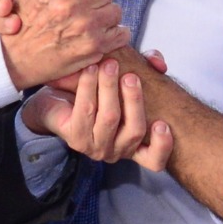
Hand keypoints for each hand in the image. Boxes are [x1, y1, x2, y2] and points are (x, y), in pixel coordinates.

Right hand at [0, 0, 122, 87]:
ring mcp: (84, 25)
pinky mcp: (94, 47)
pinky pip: (122, 33)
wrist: (14, 60)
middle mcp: (69, 4)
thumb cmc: (23, 20)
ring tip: (89, 22)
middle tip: (83, 7)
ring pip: (115, 10)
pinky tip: (98, 35)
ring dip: (105, 16)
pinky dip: (114, 35)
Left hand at [23, 54, 176, 170]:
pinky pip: (85, 112)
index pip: (155, 160)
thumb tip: (158, 63)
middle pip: (134, 131)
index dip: (162, 146)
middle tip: (130, 76)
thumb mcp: (127, 81)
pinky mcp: (75, 138)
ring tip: (108, 65)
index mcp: (134, 144)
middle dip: (134, 100)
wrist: (60, 101)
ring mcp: (95, 147)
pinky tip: (89, 70)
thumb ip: (147, 69)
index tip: (162, 124)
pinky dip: (88, 87)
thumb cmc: (100, 93)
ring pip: (109, 119)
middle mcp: (117, 151)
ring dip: (109, 88)